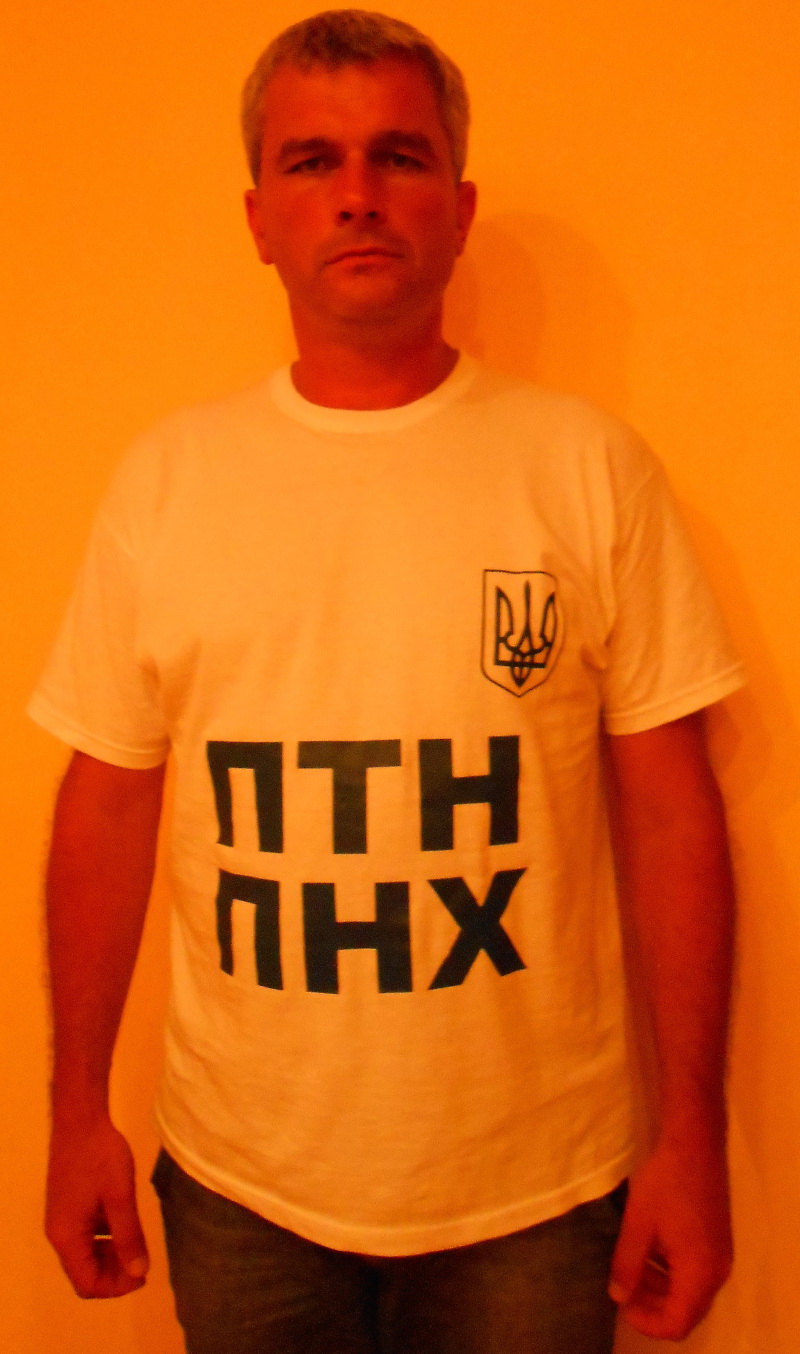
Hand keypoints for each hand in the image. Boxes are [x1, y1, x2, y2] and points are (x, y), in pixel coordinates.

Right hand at [46, 1115, 148, 1297]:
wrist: (81, 1119)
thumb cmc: (100, 1156)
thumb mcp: (120, 1198)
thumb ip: (129, 1237)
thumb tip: (138, 1272)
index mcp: (66, 1236)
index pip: (87, 1283)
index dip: (116, 1286)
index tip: (144, 1274)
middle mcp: (59, 1233)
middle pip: (84, 1272)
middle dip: (115, 1273)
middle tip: (144, 1261)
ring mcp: (63, 1219)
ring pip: (86, 1253)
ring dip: (112, 1256)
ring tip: (139, 1243)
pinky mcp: (69, 1206)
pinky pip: (86, 1235)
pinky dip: (106, 1237)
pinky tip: (126, 1222)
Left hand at [608, 1135, 732, 1339]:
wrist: (695, 1143)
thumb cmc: (665, 1183)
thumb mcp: (638, 1225)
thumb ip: (627, 1265)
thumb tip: (618, 1296)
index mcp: (700, 1273)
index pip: (676, 1323)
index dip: (646, 1321)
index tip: (621, 1303)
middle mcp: (717, 1272)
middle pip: (685, 1311)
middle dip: (651, 1306)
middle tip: (622, 1286)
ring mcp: (720, 1256)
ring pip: (690, 1292)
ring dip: (660, 1288)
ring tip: (631, 1267)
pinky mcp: (718, 1241)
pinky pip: (696, 1273)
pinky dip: (672, 1272)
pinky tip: (650, 1251)